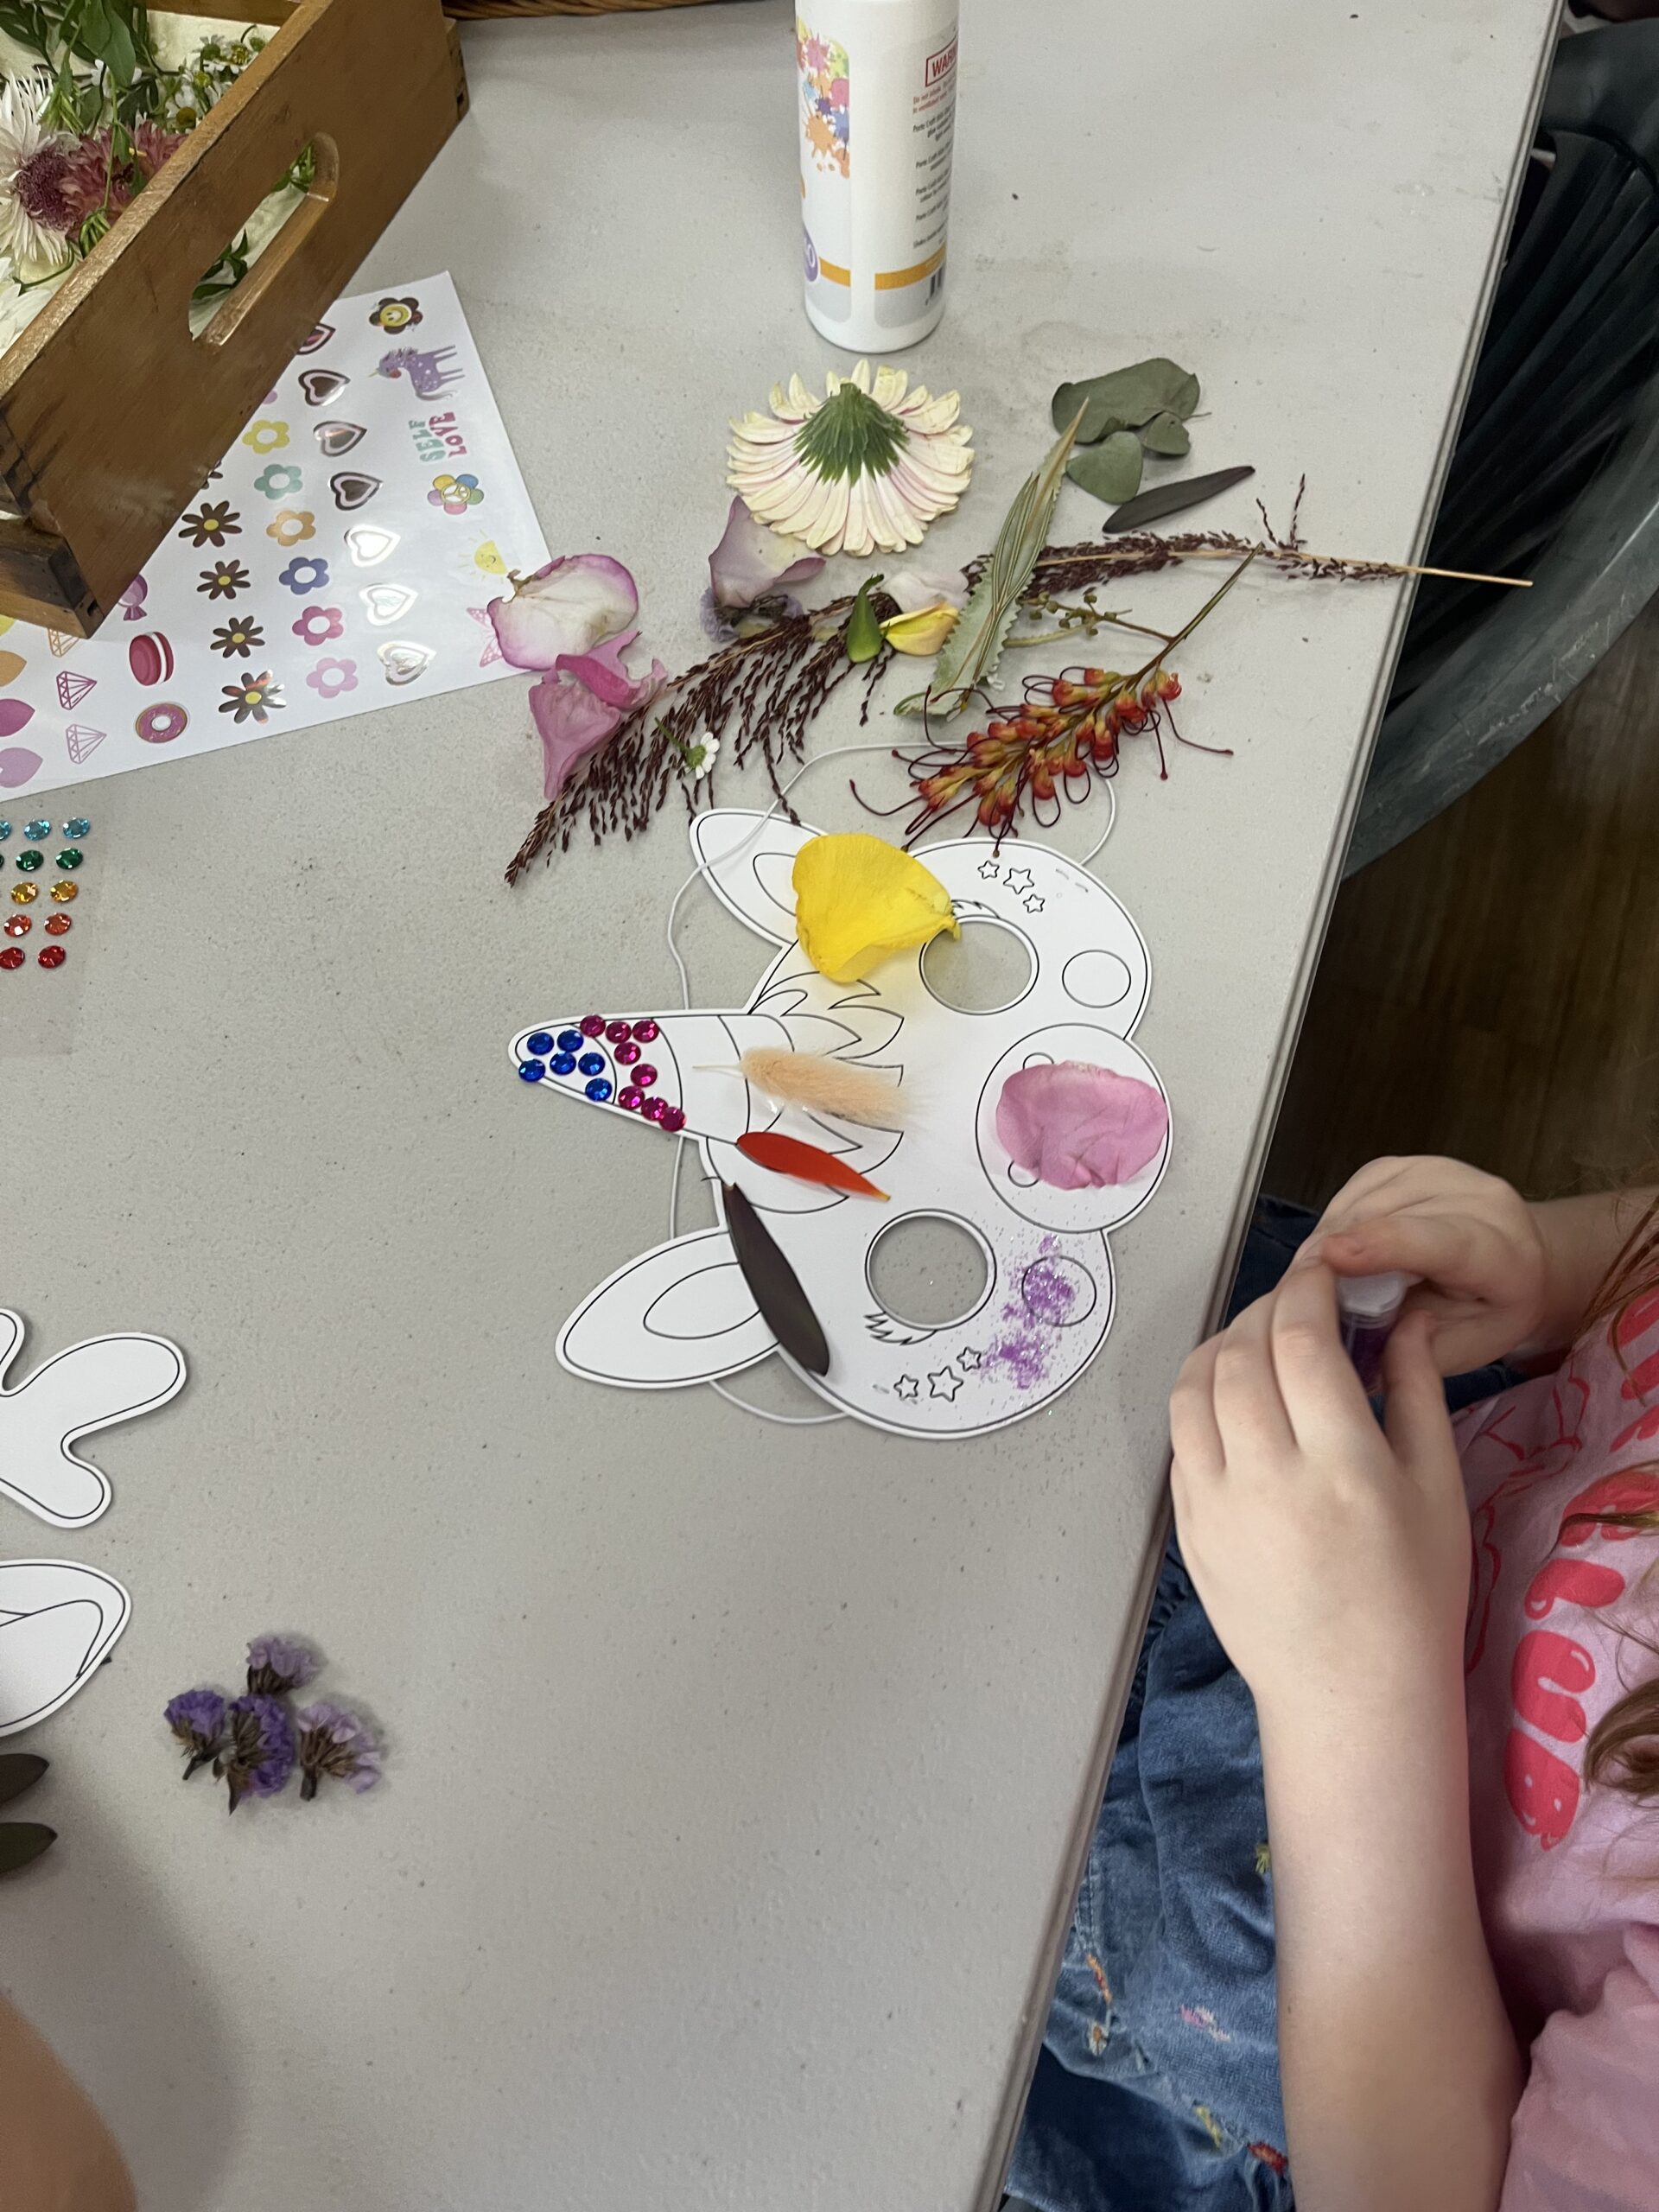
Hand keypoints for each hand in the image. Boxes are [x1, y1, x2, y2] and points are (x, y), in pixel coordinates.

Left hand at [1170, 1262, 1469, 1719]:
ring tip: (1257, 1337)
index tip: (1321, 1272)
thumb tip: (1404, 1317)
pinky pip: (1179, 1437)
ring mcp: (1217, 1506)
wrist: (1351, 1693)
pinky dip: (1200, 1396)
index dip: (1305, 1289)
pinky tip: (1231, 1392)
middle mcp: (1270, 1481)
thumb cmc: (1412, 1595)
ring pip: (1194, 1389)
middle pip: (1242, 1355)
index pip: (1301, 1343)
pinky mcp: (1188, 1527)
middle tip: (1294, 1301)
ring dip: (1222, 1344)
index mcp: (1344, 1468)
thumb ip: (1417, 1391)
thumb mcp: (1437, 1488)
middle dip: (1265, 1309)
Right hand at [1288, 1155, 1548, 1374]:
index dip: (1383, 1244)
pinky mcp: (1406, 1164)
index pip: (1440, 1241)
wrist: (1522, 1264)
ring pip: (1359, 1203)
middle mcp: (1478, 1198)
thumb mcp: (1463, 1350)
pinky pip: (1350, 1192)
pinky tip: (1338, 1252)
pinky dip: (1333, 1225)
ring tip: (1320, 1281)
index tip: (1330, 1257)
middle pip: (1383, 1219)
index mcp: (1503, 1254)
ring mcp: (1441, 1171)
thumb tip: (1348, 1344)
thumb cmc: (1491, 1314)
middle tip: (1301, 1301)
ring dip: (1326, 1242)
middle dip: (1330, 1258)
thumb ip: (1411, 1350)